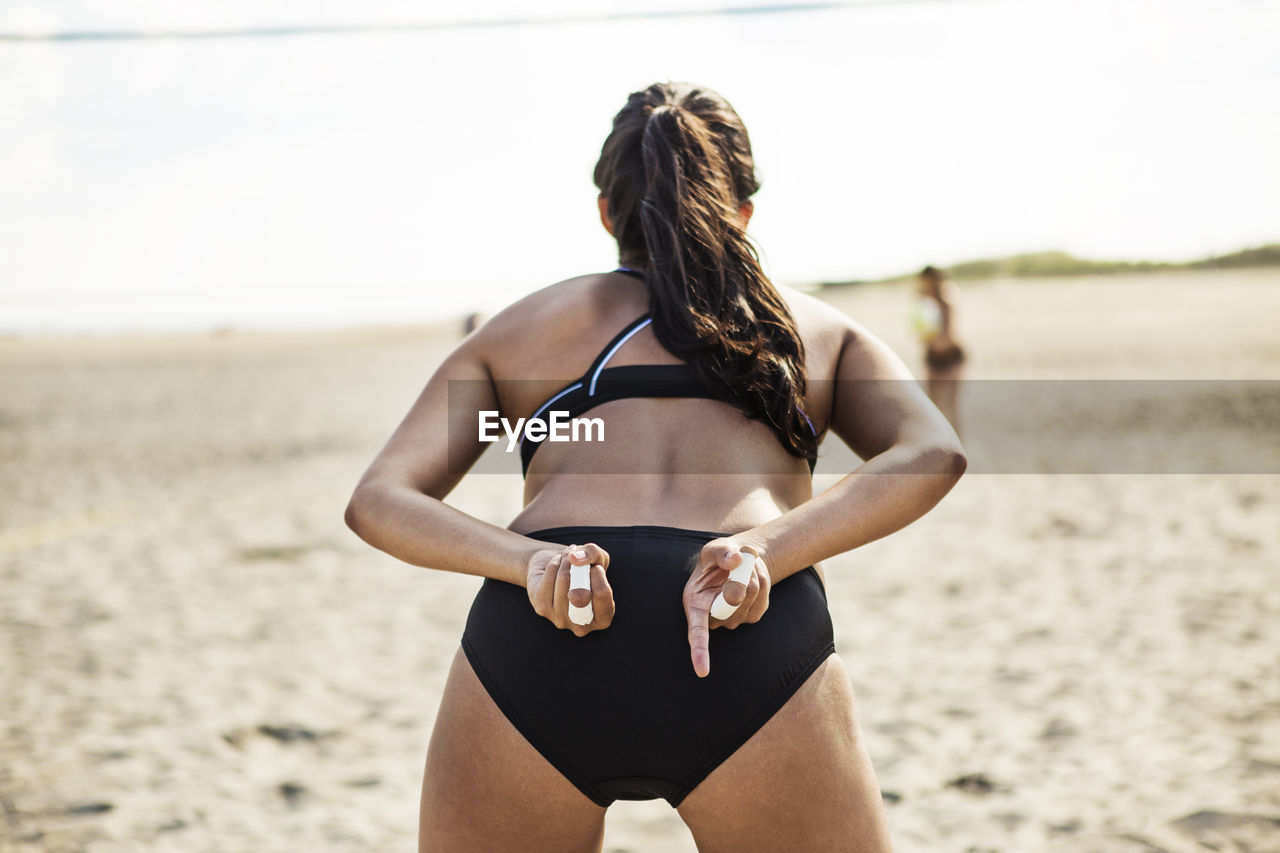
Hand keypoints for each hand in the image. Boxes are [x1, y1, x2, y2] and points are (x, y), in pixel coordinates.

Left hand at [526, 542, 613, 636]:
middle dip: (579, 568)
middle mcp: (581, 626)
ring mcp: (559, 620)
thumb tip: (574, 559)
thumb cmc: (583, 567)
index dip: (598, 574)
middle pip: (580, 593)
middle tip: (578, 560)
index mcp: (602, 619)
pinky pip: (549, 577)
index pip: (602, 594)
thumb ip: (594, 553)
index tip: (594, 567)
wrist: (554, 568)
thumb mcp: (597, 557)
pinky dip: (554, 563)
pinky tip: (557, 563)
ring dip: (567, 560)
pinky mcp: (541, 609)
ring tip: (568, 556)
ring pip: (564, 580)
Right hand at [683, 538, 770, 677]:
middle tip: (738, 560)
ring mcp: (734, 620)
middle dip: (740, 575)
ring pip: (752, 594)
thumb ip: (722, 552)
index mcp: (695, 604)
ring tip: (742, 567)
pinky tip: (752, 576)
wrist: (737, 564)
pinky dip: (762, 580)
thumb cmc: (718, 558)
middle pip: (734, 601)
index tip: (702, 671)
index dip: (699, 651)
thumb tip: (735, 560)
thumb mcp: (715, 548)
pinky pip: (763, 597)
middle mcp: (713, 618)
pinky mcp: (753, 617)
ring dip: (752, 574)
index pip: (696, 632)